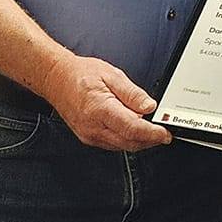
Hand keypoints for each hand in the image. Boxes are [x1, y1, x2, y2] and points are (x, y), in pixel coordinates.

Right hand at [40, 53, 171, 151]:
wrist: (56, 79)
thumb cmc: (80, 75)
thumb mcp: (112, 75)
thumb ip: (132, 93)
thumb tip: (149, 106)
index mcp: (100, 109)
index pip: (132, 129)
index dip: (152, 133)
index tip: (165, 133)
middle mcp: (93, 127)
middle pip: (129, 142)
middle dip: (150, 140)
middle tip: (164, 133)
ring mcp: (89, 135)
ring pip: (122, 146)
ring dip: (139, 141)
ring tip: (151, 129)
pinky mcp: (88, 138)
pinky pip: (113, 144)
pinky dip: (126, 140)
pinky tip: (132, 129)